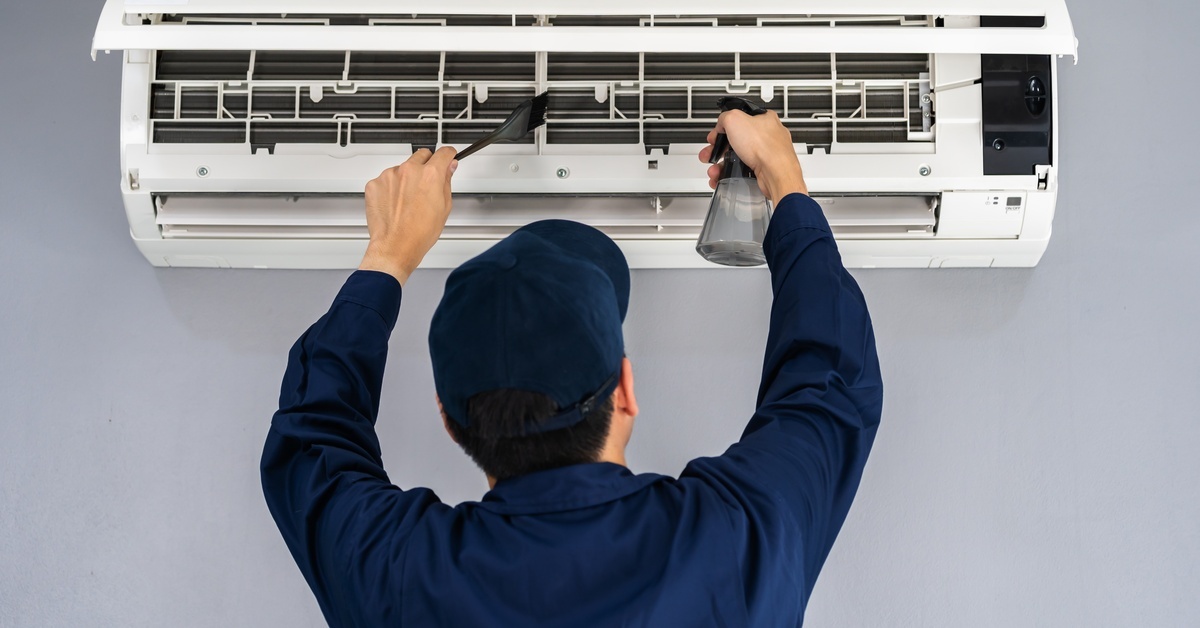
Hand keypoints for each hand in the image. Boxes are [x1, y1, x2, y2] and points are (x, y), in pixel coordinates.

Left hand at [359, 147, 457, 284]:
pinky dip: (391, 188)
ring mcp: (389, 176)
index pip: (443, 153)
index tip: (448, 156)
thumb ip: (447, 181)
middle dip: (427, 165)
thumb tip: (449, 168)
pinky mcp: (375, 183)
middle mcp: (409, 171)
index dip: (449, 155)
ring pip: (402, 168)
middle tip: (427, 183)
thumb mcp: (444, 207)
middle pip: (422, 155)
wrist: (395, 247)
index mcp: (430, 175)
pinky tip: (396, 203)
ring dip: (407, 178)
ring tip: (408, 201)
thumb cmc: (419, 233)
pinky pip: (386, 179)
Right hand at [698, 109, 807, 205]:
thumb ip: (724, 117)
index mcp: (765, 119)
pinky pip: (744, 171)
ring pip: (739, 157)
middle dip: (719, 149)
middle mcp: (768, 136)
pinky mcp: (765, 169)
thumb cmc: (764, 147)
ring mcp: (767, 154)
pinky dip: (731, 174)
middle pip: (737, 140)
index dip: (724, 127)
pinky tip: (723, 176)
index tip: (716, 135)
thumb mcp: (734, 119)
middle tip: (711, 153)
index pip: (740, 119)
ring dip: (722, 164)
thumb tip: (721, 125)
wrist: (777, 173)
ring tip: (715, 169)